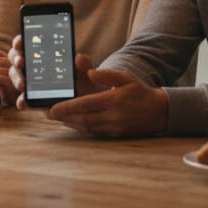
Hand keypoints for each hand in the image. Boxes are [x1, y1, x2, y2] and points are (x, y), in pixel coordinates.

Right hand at [8, 37, 96, 110]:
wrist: (87, 102)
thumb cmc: (84, 80)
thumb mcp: (86, 70)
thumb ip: (84, 63)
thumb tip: (78, 58)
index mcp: (44, 52)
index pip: (27, 42)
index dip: (20, 41)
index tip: (19, 43)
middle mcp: (34, 65)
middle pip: (17, 58)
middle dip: (16, 59)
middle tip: (21, 62)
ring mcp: (31, 82)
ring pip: (16, 77)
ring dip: (16, 79)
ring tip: (22, 84)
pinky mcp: (32, 98)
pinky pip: (23, 99)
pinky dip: (21, 100)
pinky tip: (23, 102)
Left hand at [45, 65, 168, 137]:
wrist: (160, 112)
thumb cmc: (140, 92)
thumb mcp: (125, 78)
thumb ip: (106, 75)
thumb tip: (90, 73)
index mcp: (113, 100)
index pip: (84, 105)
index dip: (66, 107)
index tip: (52, 108)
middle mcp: (113, 116)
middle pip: (82, 118)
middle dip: (63, 117)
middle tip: (48, 114)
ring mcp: (114, 127)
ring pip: (86, 127)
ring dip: (70, 123)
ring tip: (57, 118)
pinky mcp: (115, 134)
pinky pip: (94, 131)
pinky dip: (81, 127)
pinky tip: (73, 122)